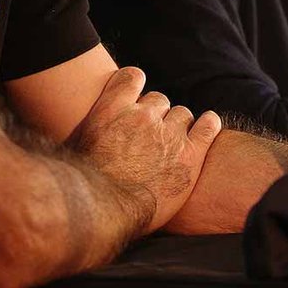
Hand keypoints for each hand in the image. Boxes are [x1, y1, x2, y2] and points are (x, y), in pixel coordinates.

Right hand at [69, 66, 222, 234]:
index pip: (132, 77)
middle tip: (151, 138)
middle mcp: (143, 115)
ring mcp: (169, 134)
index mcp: (114, 109)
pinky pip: (208, 126)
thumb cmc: (87, 185)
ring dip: (179, 126)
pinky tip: (207, 127)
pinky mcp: (190, 154)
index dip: (137, 85)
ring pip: (183, 115)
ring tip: (173, 145)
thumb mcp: (78, 146)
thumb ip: (90, 126)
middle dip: (157, 116)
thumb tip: (79, 122)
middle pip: (160, 101)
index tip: (138, 96)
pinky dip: (209, 125)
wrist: (108, 211)